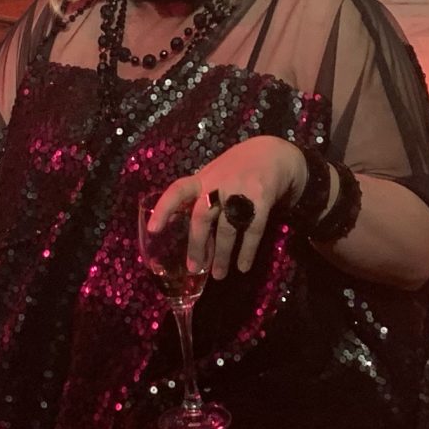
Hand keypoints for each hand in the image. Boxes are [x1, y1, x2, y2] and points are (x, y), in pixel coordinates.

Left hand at [146, 136, 309, 282]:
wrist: (275, 153)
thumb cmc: (239, 168)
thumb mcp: (216, 176)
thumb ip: (202, 199)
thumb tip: (188, 236)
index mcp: (203, 178)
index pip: (178, 191)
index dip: (163, 209)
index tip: (152, 230)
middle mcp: (219, 183)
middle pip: (202, 216)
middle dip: (196, 244)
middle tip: (193, 268)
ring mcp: (241, 190)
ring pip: (226, 227)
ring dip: (222, 254)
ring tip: (219, 275)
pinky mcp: (262, 198)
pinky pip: (252, 229)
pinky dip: (246, 251)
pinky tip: (243, 266)